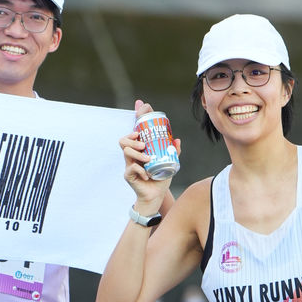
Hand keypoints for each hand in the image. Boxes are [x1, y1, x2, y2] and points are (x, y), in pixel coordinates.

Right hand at [120, 99, 176, 216]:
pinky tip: (147, 175)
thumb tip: (177, 139)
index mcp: (141, 149)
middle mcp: (133, 155)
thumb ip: (174, 151)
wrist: (156, 196)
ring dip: (137, 154)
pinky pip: (130, 169)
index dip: (137, 117)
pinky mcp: (128, 175)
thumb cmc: (161, 178)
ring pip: (126, 152)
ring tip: (148, 159)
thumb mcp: (170, 162)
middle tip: (143, 144)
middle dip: (131, 138)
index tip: (141, 106)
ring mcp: (129, 164)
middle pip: (124, 140)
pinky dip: (140, 170)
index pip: (135, 131)